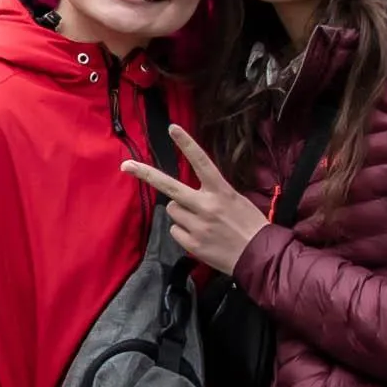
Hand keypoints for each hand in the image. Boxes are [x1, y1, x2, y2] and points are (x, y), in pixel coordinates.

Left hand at [123, 130, 268, 276]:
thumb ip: (211, 194)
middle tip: (126, 165)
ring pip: (173, 210)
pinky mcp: (192, 244)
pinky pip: (175, 230)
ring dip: (181, 212)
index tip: (172, 128)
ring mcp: (197, 225)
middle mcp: (206, 206)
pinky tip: (201, 236)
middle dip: (145, 174)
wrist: (260, 257)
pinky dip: (183, 232)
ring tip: (202, 222)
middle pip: (169, 186)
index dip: (187, 144)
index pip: (201, 162)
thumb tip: (184, 195)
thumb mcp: (235, 200)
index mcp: (221, 191)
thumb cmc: (249, 225)